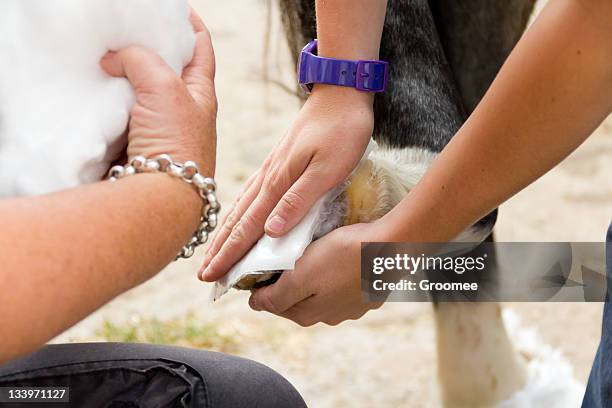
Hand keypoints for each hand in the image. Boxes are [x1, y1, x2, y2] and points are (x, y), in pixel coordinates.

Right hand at [100, 10, 216, 175]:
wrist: (158, 196)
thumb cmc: (175, 141)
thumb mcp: (165, 87)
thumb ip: (141, 60)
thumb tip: (113, 59)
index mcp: (202, 94)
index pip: (201, 49)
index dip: (190, 26)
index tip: (174, 11)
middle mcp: (183, 111)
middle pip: (167, 69)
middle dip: (150, 49)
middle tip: (128, 32)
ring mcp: (158, 128)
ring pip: (141, 90)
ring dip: (126, 76)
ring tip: (106, 57)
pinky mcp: (136, 143)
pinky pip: (121, 113)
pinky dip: (111, 100)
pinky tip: (98, 90)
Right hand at [201, 86, 373, 280]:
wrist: (341, 92)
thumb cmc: (341, 130)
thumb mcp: (328, 168)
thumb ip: (299, 199)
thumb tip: (270, 231)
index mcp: (278, 182)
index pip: (247, 227)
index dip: (229, 254)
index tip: (211, 276)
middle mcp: (268, 177)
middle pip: (237, 220)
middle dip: (219, 249)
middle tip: (203, 275)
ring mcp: (270, 168)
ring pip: (240, 207)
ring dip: (224, 233)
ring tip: (211, 252)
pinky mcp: (277, 161)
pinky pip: (250, 193)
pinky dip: (237, 211)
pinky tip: (234, 216)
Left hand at [247, 222, 384, 325]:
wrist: (392, 247)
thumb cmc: (344, 256)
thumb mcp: (301, 275)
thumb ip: (277, 295)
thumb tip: (255, 306)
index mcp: (308, 315)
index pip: (272, 304)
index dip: (262, 285)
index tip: (261, 264)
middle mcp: (329, 317)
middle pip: (296, 300)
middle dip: (286, 283)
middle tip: (282, 258)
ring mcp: (351, 308)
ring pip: (320, 293)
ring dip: (312, 279)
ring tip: (310, 256)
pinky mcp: (368, 294)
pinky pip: (342, 286)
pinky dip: (335, 275)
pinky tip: (338, 259)